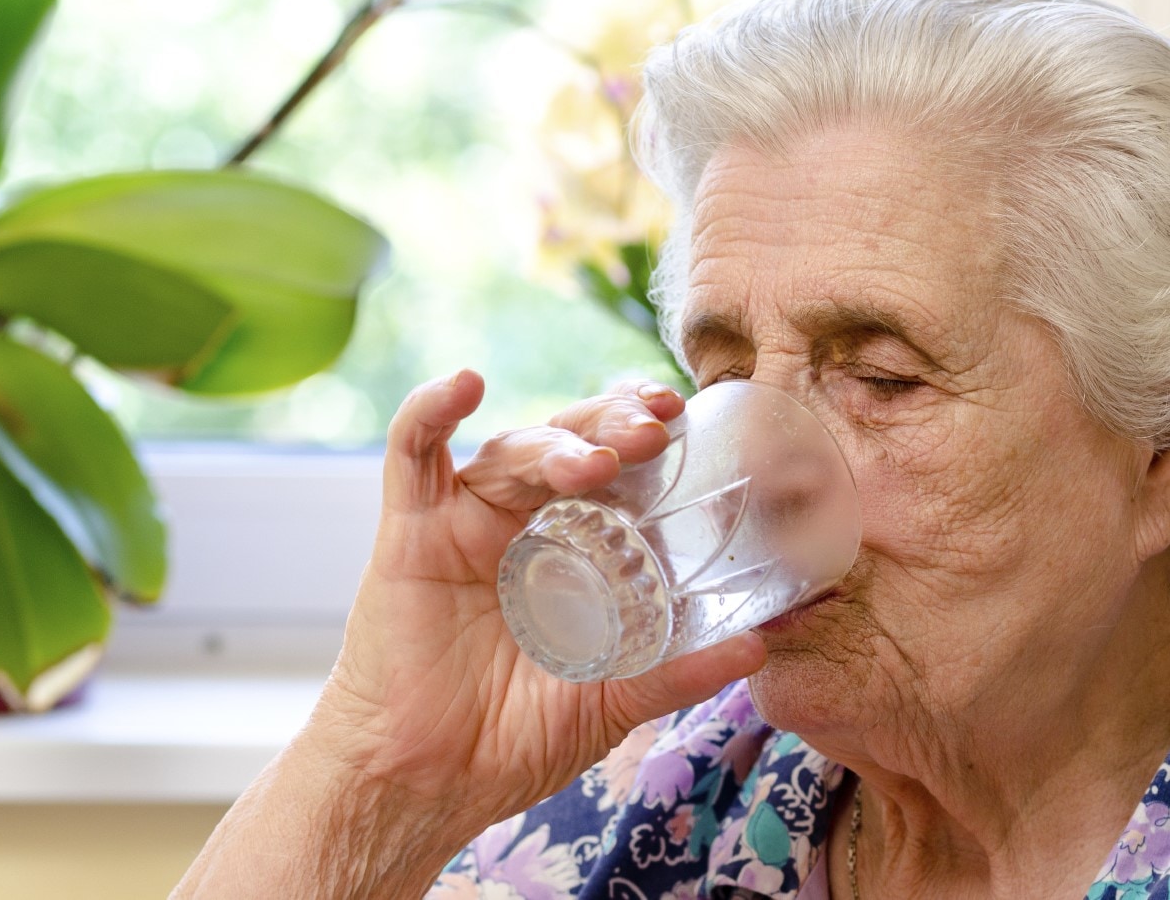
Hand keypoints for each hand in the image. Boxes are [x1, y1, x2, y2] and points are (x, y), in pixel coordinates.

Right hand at [314, 369, 766, 837]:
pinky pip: (412, 456)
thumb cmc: (510, 743)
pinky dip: (429, 411)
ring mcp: (464, 523)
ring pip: (511, 450)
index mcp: (570, 549)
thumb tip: (759, 645)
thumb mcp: (610, 702)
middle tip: (655, 429)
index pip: (614, 468)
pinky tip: (463, 384)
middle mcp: (519, 523)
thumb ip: (676, 671)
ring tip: (600, 461)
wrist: (426, 785)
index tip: (687, 419)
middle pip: (569, 443)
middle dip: (613, 424)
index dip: (646, 435)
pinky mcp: (410, 534)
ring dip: (557, 443)